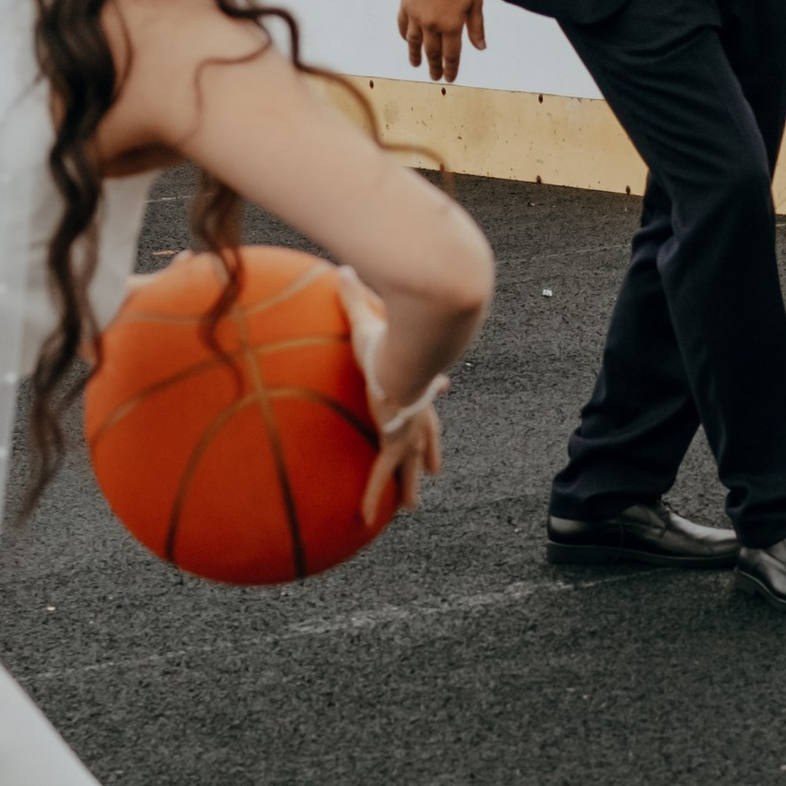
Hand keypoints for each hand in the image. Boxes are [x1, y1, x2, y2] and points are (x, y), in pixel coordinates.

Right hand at [340, 266, 453, 526]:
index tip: (443, 388)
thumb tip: (342, 267)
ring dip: (410, 484)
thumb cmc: (392, 327)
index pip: (430, 385)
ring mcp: (409, 426)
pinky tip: (367, 518)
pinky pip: (381, 475)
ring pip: (411, 463)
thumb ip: (355, 293)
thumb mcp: (369, 313)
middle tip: (433, 468)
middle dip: (429, 449)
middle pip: (427, 432)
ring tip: (411, 507)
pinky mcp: (396, 440)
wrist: (410, 348)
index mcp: (417, 376)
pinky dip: (373, 496)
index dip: (434, 388)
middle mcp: (417, 405)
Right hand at [399, 0, 484, 83]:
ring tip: (416, 64)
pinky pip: (403, 26)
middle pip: (432, 52)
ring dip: (415, 54)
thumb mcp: (475, 3)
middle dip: (434, 66)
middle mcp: (432, 25)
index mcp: (451, 26)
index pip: (451, 54)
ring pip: (414, 42)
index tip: (449, 78)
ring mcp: (416, 16)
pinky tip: (407, 41)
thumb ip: (477, 27)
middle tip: (434, 77)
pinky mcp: (406, 5)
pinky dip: (405, 35)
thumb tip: (480, 48)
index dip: (451, 68)